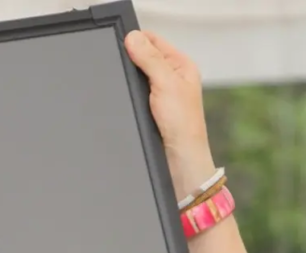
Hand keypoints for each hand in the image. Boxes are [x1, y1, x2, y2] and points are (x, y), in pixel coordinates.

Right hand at [124, 30, 215, 197]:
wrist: (180, 161)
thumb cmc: (183, 127)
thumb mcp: (166, 84)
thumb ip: (150, 59)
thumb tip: (133, 38)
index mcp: (182, 66)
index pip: (155, 41)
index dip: (138, 41)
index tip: (122, 44)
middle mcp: (173, 79)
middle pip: (144, 59)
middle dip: (131, 62)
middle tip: (121, 67)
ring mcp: (161, 96)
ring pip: (138, 79)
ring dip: (130, 81)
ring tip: (126, 86)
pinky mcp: (152, 112)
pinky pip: (135, 97)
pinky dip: (129, 96)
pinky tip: (127, 100)